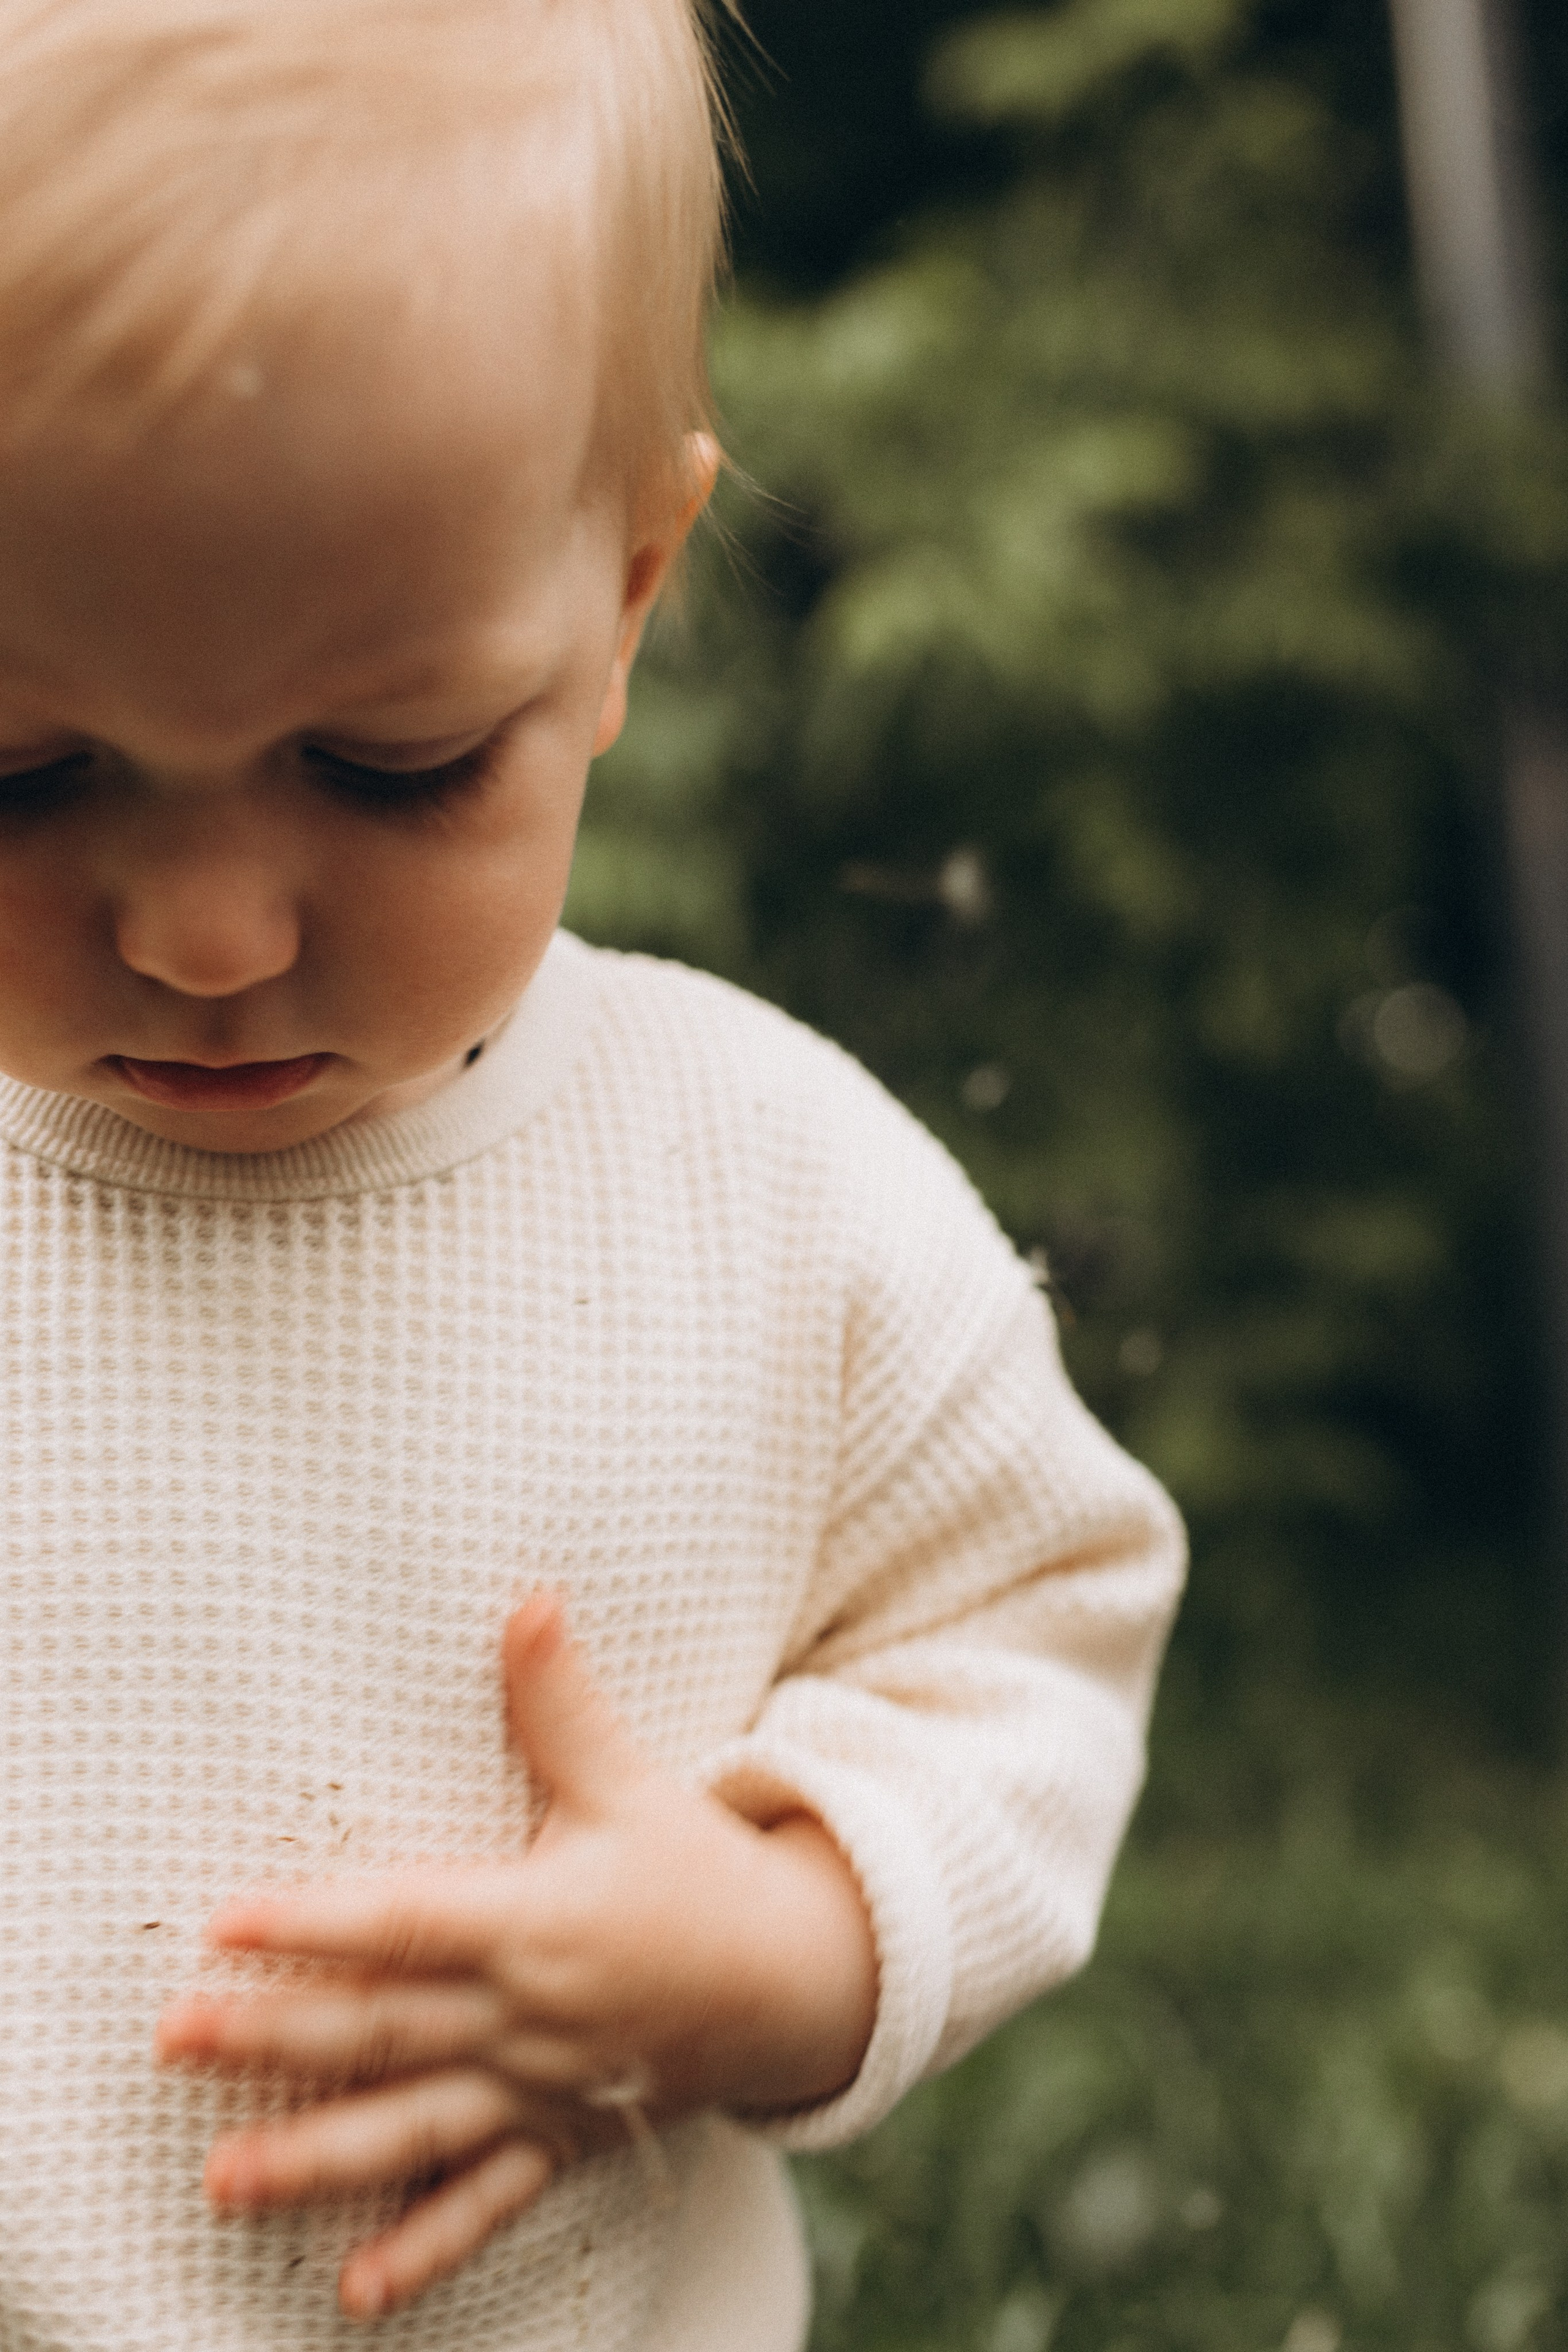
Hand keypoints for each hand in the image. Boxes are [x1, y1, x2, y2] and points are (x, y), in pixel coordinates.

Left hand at [156, 1593, 876, 2321]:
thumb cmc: (696, 1869)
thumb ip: (560, 1702)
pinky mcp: (559, 2138)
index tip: (226, 1921)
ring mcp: (538, 2089)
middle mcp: (526, 2015)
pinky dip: (425, 2247)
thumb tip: (529, 1598)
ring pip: (413, 2128)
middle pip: (381, 2027)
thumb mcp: (629, 1782)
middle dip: (273, 2037)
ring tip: (222, 2181)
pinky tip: (357, 2290)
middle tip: (175, 2040)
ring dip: (316, 2160)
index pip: (404, 1921)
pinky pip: (487, 2201)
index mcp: (535, 1921)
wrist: (790, 1978)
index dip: (315, 1920)